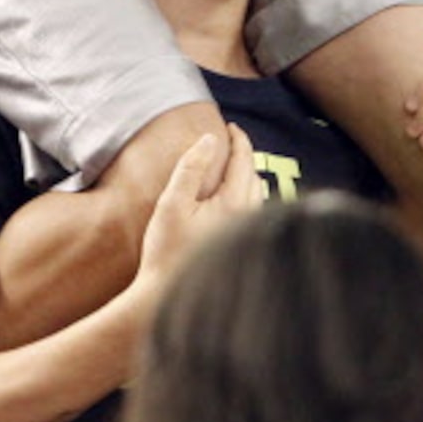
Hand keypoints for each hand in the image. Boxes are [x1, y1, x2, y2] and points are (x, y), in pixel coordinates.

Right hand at [134, 124, 258, 284]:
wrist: (167, 295)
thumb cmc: (165, 250)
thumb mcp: (171, 203)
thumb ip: (190, 168)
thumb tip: (210, 140)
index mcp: (233, 203)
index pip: (244, 161)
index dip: (238, 139)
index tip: (230, 126)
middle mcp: (247, 218)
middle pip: (254, 175)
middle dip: (244, 155)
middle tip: (231, 140)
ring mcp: (246, 233)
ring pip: (257, 194)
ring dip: (247, 175)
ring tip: (233, 164)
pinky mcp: (241, 245)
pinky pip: (252, 210)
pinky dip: (246, 193)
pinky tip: (233, 196)